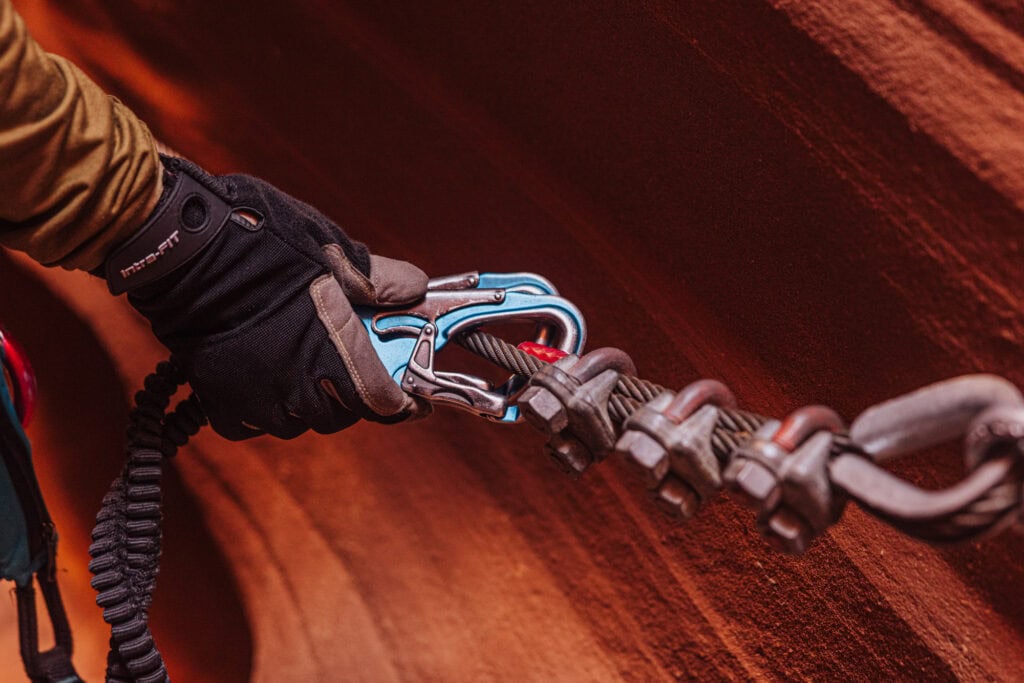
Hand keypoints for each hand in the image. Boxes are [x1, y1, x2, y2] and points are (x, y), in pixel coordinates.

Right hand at [106, 155, 429, 438]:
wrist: (180, 250)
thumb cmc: (259, 242)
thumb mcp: (333, 250)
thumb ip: (379, 280)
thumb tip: (412, 288)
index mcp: (336, 353)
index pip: (383, 403)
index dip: (402, 404)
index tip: (412, 400)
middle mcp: (299, 387)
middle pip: (343, 413)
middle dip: (355, 393)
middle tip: (353, 363)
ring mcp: (258, 400)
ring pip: (300, 419)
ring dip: (312, 398)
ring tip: (308, 360)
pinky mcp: (222, 403)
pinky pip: (256, 420)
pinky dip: (268, 404)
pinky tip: (269, 371)